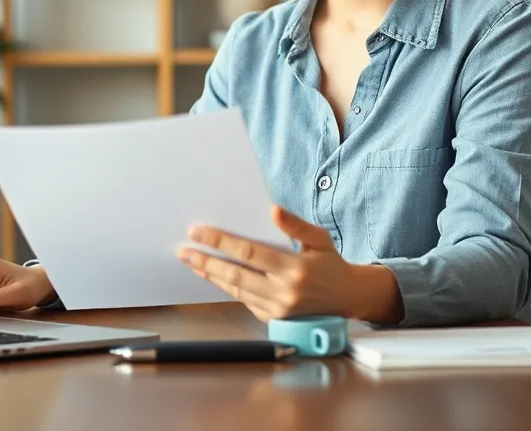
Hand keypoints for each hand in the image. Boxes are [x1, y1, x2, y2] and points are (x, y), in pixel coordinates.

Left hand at [178, 205, 401, 322]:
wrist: (347, 298)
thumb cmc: (330, 264)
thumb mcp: (319, 239)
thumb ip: (295, 225)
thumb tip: (272, 210)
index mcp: (295, 269)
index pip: (249, 253)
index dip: (220, 242)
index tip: (198, 232)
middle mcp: (284, 293)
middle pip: (235, 275)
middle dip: (206, 262)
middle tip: (183, 251)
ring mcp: (278, 310)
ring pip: (236, 290)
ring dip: (210, 276)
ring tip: (192, 262)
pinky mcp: (274, 320)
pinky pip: (244, 301)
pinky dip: (226, 288)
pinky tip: (212, 276)